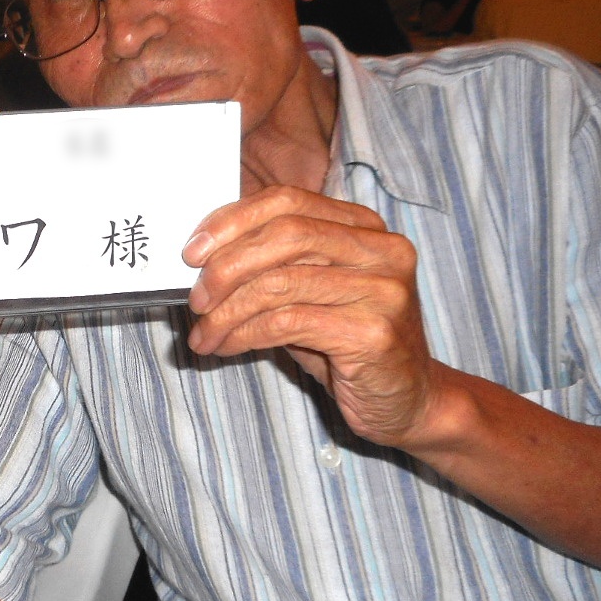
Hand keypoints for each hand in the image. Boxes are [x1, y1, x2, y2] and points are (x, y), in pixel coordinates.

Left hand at [181, 186, 443, 447]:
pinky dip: (245, 334)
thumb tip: (202, 257)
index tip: (191, 251)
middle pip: (286, 235)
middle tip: (195, 300)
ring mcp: (384, 290)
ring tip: (203, 335)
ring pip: (281, 283)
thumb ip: (273, 264)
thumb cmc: (347, 343)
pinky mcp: (375, 333)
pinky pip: (289, 323)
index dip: (233, 221)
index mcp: (365, 226)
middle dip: (227, 267)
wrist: (408, 400)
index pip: (288, 201)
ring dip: (228, 311)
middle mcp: (382, 250)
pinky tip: (226, 347)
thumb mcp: (310, 292)